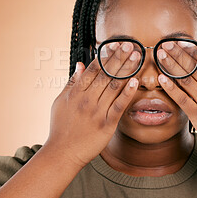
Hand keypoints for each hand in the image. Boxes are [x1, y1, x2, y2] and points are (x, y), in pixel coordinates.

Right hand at [46, 42, 140, 167]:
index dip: (106, 55)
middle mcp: (87, 99)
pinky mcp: (107, 124)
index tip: (116, 44)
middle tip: (130, 45)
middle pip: (106, 74)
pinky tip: (136, 81)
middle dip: (119, 58)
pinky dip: (128, 93)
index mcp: (76, 92)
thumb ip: (71, 83)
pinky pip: (119, 106)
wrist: (62, 153)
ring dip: (127, 70)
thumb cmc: (60, 127)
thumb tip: (80, 65)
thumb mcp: (60, 102)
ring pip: (115, 86)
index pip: (94, 69)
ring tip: (136, 57)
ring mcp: (97, 111)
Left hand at [156, 41, 196, 160]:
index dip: (192, 50)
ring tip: (160, 56)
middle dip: (178, 54)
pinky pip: (183, 99)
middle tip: (164, 44)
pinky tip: (161, 78)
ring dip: (171, 66)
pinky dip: (171, 88)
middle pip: (194, 68)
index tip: (180, 41)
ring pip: (186, 80)